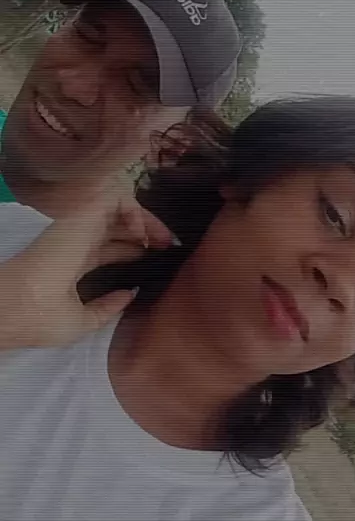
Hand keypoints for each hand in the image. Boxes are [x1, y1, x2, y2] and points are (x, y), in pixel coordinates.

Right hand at [0, 194, 172, 349]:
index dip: (133, 249)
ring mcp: (79, 225)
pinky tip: (147, 232)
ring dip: (146, 220)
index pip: (108, 247)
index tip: (156, 257)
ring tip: (166, 238)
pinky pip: (117, 200)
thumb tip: (131, 293)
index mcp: (73, 261)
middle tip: (169, 244)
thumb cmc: (41, 317)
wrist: (19, 306)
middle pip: (117, 227)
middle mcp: (77, 240)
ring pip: (119, 210)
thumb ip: (106, 307)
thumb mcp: (81, 320)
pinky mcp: (82, 212)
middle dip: (146, 232)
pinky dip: (136, 211)